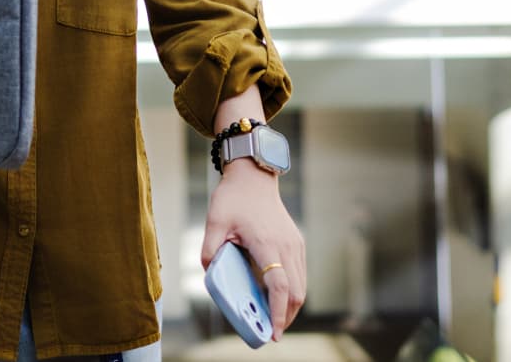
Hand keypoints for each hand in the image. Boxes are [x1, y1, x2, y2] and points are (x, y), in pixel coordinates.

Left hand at [201, 162, 305, 336]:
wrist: (254, 177)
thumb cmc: (234, 198)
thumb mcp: (214, 221)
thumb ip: (209, 249)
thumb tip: (209, 274)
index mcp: (267, 243)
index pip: (279, 286)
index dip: (277, 312)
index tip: (272, 333)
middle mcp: (287, 247)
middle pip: (295, 293)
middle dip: (284, 317)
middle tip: (269, 333)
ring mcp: (295, 245)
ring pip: (301, 286)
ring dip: (290, 307)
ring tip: (272, 320)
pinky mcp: (296, 244)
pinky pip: (300, 275)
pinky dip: (292, 292)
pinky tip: (276, 299)